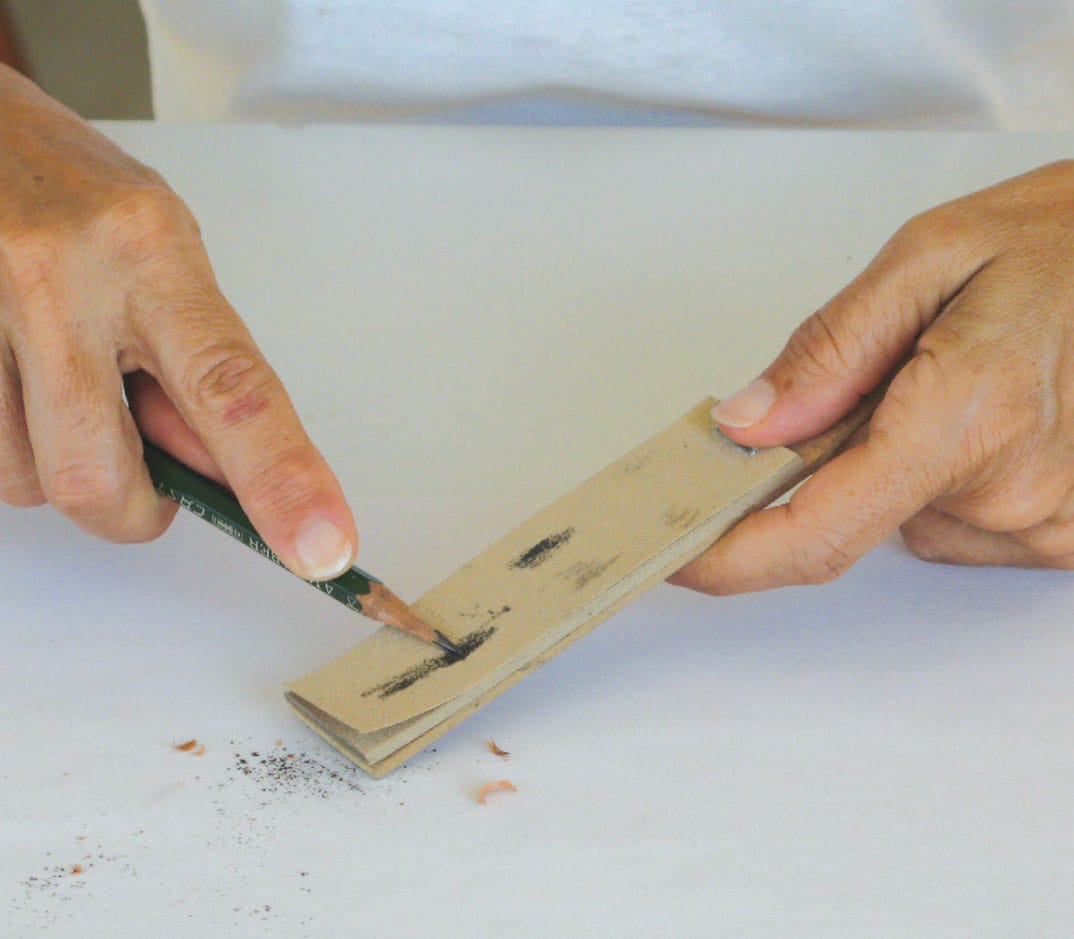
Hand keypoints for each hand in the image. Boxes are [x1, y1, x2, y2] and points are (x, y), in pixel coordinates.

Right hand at [0, 66, 356, 578]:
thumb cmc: (82, 199)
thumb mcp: (166, 264)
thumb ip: (198, 370)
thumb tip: (225, 478)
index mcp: (150, 255)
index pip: (231, 390)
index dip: (282, 479)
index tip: (324, 548)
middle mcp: (60, 278)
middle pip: (100, 474)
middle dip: (134, 511)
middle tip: (148, 483)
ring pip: (28, 481)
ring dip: (65, 469)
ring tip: (69, 390)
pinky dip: (19, 450)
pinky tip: (24, 386)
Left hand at [672, 160, 1073, 593]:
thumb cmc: (1066, 242)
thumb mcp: (930, 257)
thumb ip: (831, 351)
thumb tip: (749, 425)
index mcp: (968, 418)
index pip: (818, 529)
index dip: (733, 558)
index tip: (680, 555)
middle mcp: (1012, 493)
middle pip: (851, 516)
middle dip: (831, 459)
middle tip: (875, 375)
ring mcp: (1046, 524)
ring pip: (902, 520)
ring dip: (895, 462)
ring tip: (953, 382)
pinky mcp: (1063, 535)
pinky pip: (956, 523)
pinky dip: (942, 476)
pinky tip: (984, 415)